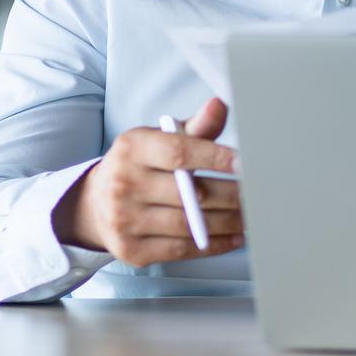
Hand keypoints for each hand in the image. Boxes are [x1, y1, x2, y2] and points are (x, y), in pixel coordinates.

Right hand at [53, 97, 244, 266]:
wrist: (95, 202)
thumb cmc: (140, 165)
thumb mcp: (161, 138)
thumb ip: (195, 127)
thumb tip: (219, 105)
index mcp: (132, 148)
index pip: (179, 153)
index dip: (216, 158)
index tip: (246, 164)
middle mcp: (123, 183)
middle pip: (189, 193)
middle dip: (232, 195)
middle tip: (260, 195)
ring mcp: (124, 220)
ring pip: (189, 224)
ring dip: (229, 222)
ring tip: (253, 216)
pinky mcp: (131, 249)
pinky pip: (180, 249)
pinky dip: (213, 244)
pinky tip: (235, 236)